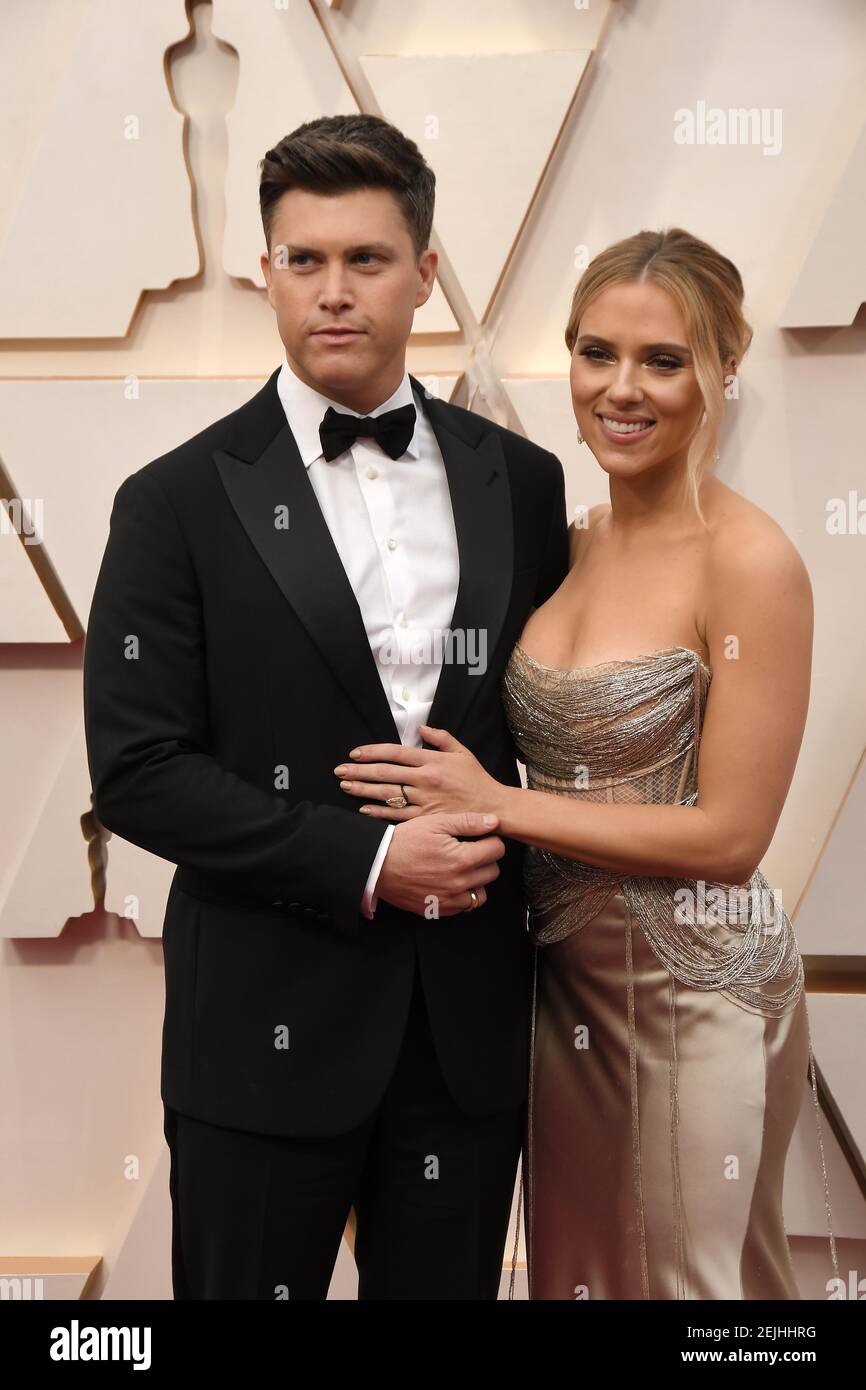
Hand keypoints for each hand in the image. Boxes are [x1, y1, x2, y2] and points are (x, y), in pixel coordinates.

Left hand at [333, 724, 503, 821]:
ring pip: (387, 793)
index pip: (395, 752)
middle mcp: (424, 779)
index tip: (356, 753)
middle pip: (384, 773)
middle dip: (359, 771)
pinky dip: (379, 813)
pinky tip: (364, 810)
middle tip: (339, 771)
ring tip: (346, 787)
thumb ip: (441, 738)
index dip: (372, 752)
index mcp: (432, 761)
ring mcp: (423, 800)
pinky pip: (397, 815)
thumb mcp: (462, 753)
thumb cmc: (477, 781)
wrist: (493, 809)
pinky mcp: (425, 819)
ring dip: (363, 790)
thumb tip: (421, 727)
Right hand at [375, 811, 505, 916]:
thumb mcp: (435, 823)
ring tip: (461, 869)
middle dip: (485, 859)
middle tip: (470, 850)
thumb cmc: (405, 841)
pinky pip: (464, 907)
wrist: (377, 864)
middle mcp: (459, 883)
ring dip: (477, 881)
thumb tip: (494, 822)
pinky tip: (451, 883)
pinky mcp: (439, 910)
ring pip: (481, 893)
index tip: (480, 837)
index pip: (497, 849)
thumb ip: (467, 822)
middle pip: (492, 871)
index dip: (490, 840)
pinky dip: (462, 896)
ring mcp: (449, 899)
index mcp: (461, 859)